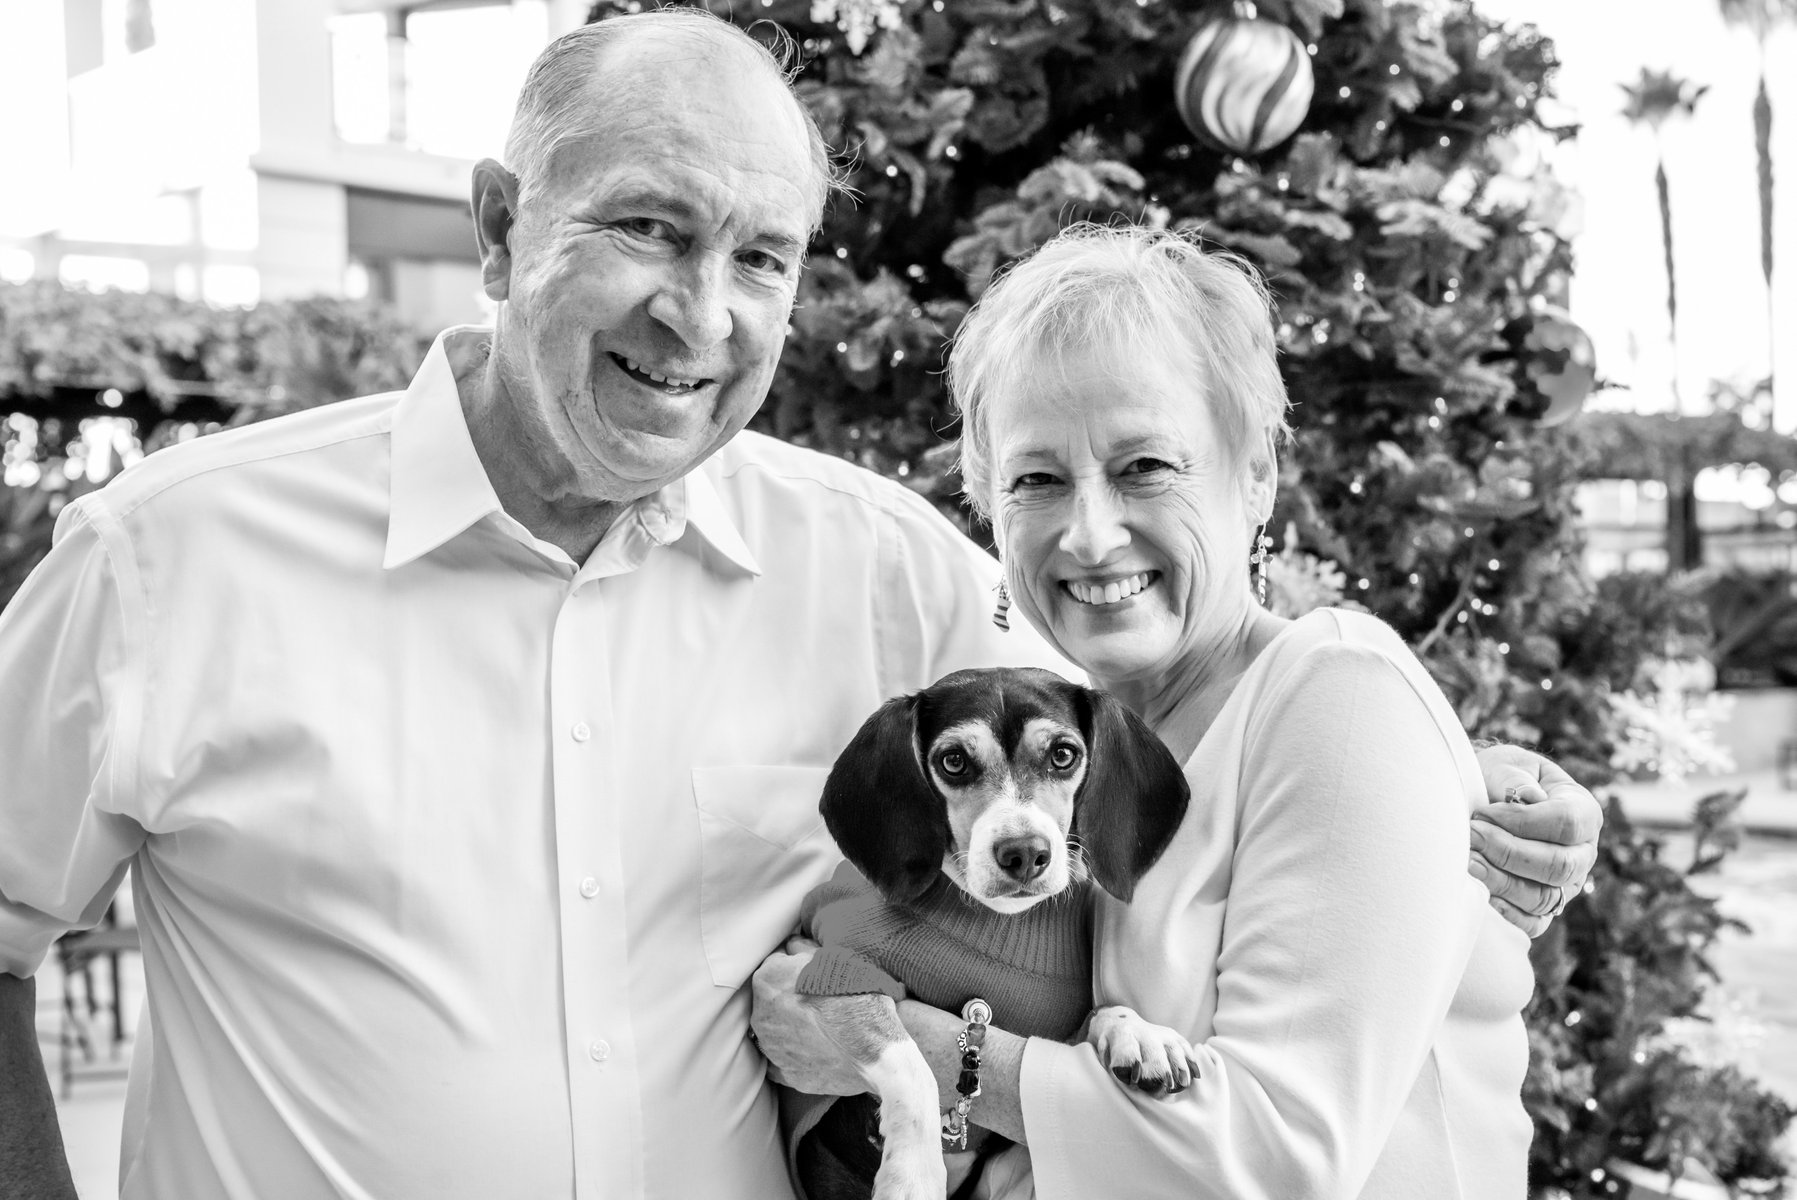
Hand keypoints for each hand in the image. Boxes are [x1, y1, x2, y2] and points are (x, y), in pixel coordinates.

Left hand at [747, 937, 866, 1096]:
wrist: (876, 1051)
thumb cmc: (859, 999)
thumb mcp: (834, 958)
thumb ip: (803, 949)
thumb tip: (792, 946)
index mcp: (769, 979)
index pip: (776, 963)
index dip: (797, 965)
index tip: (814, 972)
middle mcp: (761, 1014)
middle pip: (771, 998)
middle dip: (789, 996)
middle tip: (820, 999)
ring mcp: (771, 1048)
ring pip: (775, 1028)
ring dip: (791, 1024)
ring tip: (822, 1025)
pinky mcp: (785, 1073)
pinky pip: (780, 1060)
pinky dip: (794, 1053)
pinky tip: (815, 1048)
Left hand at [1469, 743, 1602, 936]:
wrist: (1486, 796)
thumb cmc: (1499, 778)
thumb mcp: (1506, 765)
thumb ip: (1514, 778)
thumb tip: (1527, 797)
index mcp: (1584, 811)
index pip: (1566, 822)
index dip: (1522, 821)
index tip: (1483, 812)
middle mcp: (1582, 852)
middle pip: (1558, 865)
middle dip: (1508, 853)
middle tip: (1470, 836)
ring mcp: (1567, 884)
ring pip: (1544, 897)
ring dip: (1501, 881)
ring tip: (1466, 862)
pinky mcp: (1545, 908)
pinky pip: (1533, 922)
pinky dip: (1507, 912)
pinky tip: (1480, 893)